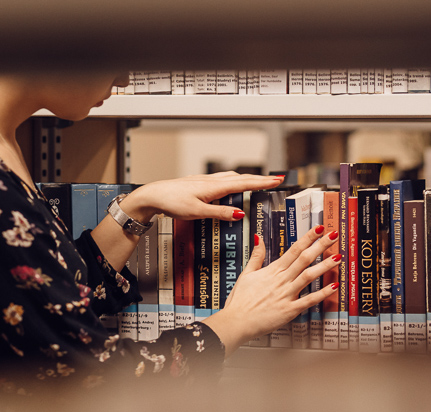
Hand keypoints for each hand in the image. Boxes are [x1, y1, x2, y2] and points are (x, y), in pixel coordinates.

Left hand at [121, 172, 283, 222]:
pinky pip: (222, 179)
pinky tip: (231, 184)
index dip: (262, 182)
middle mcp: (211, 181)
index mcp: (214, 187)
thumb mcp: (197, 212)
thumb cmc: (171, 202)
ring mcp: (205, 181)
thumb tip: (240, 214)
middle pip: (241, 178)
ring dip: (247, 179)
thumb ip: (219, 213)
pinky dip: (233, 180)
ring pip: (231, 177)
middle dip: (259, 179)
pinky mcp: (199, 183)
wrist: (153, 195)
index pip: (244, 183)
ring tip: (258, 182)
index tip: (277, 180)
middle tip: (275, 180)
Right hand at [203, 225, 340, 356]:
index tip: (319, 229)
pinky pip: (308, 301)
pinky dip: (321, 294)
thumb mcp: (246, 274)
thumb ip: (256, 256)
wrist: (236, 321)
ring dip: (324, 266)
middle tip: (333, 235)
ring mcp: (286, 295)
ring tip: (338, 257)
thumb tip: (258, 237)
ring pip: (309, 276)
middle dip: (320, 246)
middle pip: (304, 259)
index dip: (307, 238)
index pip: (293, 250)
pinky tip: (333, 287)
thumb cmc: (240, 301)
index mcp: (272, 271)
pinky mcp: (289, 310)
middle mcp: (281, 280)